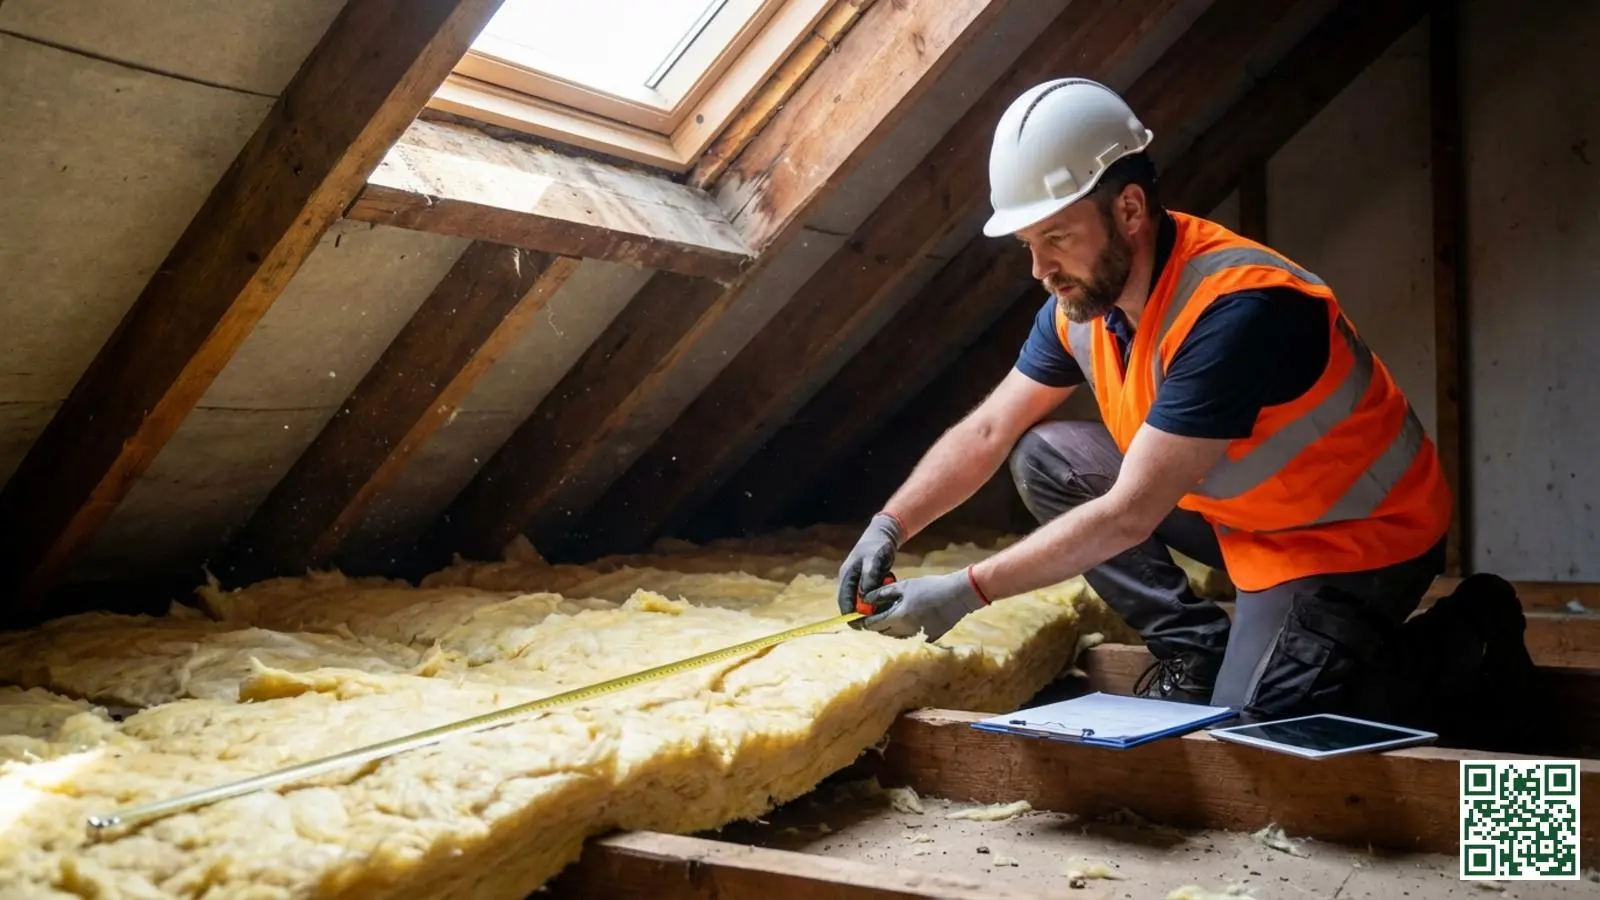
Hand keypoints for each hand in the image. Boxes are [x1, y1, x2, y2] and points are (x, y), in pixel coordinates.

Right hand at [836, 513, 905, 613]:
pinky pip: (871, 594)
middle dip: (862, 613)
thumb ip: (869, 578)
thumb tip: (865, 598)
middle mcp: (850, 580)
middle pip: (852, 602)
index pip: (844, 600)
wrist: (884, 534)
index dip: (849, 614)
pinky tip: (887, 599)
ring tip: (882, 611)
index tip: (858, 626)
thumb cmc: (877, 546)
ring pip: (862, 599)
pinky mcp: (868, 580)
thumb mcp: (873, 561)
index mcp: (846, 575)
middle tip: (873, 623)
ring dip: (871, 605)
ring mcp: (858, 580)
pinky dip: (877, 598)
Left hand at [859, 568, 986, 639]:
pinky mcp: (928, 639)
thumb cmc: (929, 587)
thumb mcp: (905, 586)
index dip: (865, 622)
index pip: (873, 625)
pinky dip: (904, 632)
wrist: (957, 596)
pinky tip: (908, 621)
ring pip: (895, 638)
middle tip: (876, 615)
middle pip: (883, 633)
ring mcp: (917, 637)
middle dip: (877, 625)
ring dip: (890, 630)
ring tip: (891, 617)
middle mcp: (905, 631)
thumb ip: (883, 593)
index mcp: (898, 617)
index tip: (862, 617)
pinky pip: (909, 639)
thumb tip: (866, 598)